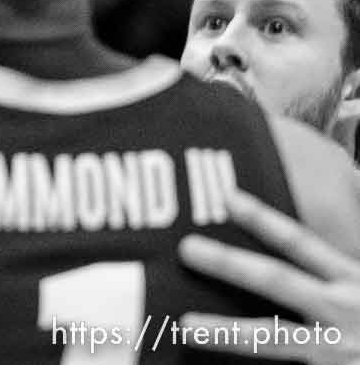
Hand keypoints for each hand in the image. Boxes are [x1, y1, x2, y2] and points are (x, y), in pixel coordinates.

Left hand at [177, 189, 359, 361]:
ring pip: (275, 340)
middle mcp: (341, 312)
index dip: (265, 219)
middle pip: (279, 283)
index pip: (303, 244)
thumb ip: (350, 240)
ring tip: (185, 325)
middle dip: (232, 264)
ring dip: (228, 334)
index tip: (226, 196)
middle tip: (187, 248)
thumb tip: (351, 181)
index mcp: (354, 280)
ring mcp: (334, 350)